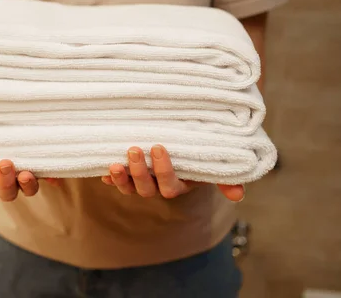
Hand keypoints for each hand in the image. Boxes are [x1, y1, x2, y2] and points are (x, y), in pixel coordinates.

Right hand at [0, 160, 60, 204]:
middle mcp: (7, 185)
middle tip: (4, 164)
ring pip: (27, 190)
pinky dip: (51, 177)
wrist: (15, 132)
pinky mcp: (42, 172)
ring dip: (27, 183)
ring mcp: (25, 180)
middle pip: (6, 194)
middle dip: (5, 181)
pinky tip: (52, 176)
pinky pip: (49, 179)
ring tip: (25, 173)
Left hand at [101, 145, 244, 201]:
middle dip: (138, 171)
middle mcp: (158, 187)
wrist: (182, 147)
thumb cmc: (198, 155)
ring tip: (114, 164)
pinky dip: (109, 178)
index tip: (158, 147)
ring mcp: (141, 183)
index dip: (163, 170)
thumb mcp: (211, 166)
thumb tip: (238, 194)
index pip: (169, 185)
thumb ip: (225, 179)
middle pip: (146, 188)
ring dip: (120, 178)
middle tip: (134, 149)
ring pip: (129, 187)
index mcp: (179, 185)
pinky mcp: (127, 176)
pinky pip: (116, 181)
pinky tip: (102, 171)